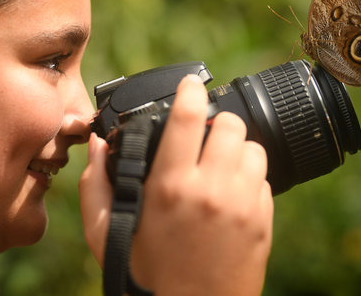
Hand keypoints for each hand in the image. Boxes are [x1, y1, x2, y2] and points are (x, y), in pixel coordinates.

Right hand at [79, 75, 273, 295]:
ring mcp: (243, 204)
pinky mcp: (263, 220)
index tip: (190, 83)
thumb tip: (97, 144)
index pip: (188, 117)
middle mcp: (211, 189)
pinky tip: (231, 192)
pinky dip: (249, 176)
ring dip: (235, 148)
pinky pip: (265, 178)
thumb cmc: (144, 277)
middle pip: (230, 124)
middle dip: (216, 122)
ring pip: (253, 147)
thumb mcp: (105, 234)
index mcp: (169, 187)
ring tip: (218, 164)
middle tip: (203, 135)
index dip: (190, 91)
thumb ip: (95, 184)